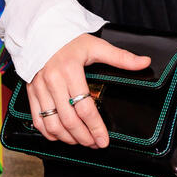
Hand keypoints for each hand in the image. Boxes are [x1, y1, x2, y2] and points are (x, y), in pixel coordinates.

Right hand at [26, 33, 149, 147]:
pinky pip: (38, 120)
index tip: (104, 139)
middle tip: (95, 144)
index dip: (96, 127)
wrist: (43, 32)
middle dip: (84, 137)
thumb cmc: (71, 40)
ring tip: (81, 142)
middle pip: (69, 120)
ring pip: (53, 123)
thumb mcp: (97, 46)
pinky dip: (49, 133)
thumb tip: (144, 62)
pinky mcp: (31, 92)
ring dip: (68, 138)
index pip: (85, 107)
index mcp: (70, 71)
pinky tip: (61, 136)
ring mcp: (40, 88)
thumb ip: (121, 57)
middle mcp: (53, 81)